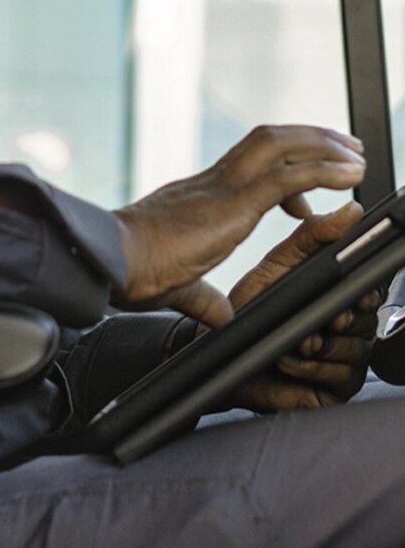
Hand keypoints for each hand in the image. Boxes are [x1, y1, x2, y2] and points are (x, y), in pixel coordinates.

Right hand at [112, 124, 364, 326]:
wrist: (112, 259)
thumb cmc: (131, 270)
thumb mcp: (179, 286)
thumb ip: (203, 297)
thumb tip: (219, 313)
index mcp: (200, 195)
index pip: (248, 164)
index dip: (283, 168)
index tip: (306, 192)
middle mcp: (213, 181)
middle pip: (269, 140)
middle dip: (311, 139)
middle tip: (346, 148)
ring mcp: (223, 186)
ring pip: (280, 144)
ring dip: (323, 145)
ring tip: (355, 157)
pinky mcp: (233, 203)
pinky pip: (288, 177)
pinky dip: (324, 172)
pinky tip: (348, 177)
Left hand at [226, 202, 380, 411]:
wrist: (226, 351)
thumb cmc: (252, 306)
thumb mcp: (280, 263)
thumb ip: (314, 235)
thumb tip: (351, 212)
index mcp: (341, 290)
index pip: (370, 287)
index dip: (363, 290)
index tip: (352, 293)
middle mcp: (350, 322)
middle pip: (365, 318)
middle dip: (334, 317)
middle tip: (311, 315)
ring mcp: (347, 355)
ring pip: (353, 347)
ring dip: (316, 342)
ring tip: (291, 337)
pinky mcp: (339, 385)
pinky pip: (339, 374)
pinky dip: (310, 365)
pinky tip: (288, 358)